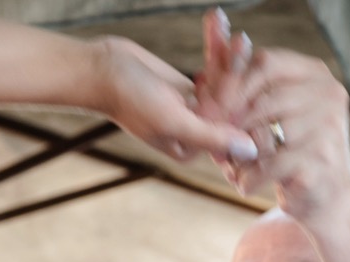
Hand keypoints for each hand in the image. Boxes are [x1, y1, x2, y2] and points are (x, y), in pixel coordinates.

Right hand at [93, 35, 256, 163]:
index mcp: (193, 148)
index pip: (228, 122)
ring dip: (224, 50)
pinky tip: (215, 21)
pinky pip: (211, 65)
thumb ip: (211, 136)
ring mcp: (193, 107)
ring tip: (221, 22)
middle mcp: (196, 132)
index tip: (245, 68)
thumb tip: (250, 153)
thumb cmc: (128, 99)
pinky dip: (214, 44)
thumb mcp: (173, 120)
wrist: (99, 70)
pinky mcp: (188, 85)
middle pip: (229, 97)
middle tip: (241, 41)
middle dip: (233, 67)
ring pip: (223, 78)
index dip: (238, 94)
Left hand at [195, 10, 349, 222]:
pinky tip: (243, 186)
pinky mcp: (321, 160)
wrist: (325, 197)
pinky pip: (268, 165)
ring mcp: (328, 126)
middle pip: (261, 96)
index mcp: (314, 73)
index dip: (230, 83)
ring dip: (237, 152)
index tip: (205, 108)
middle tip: (208, 140)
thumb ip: (240, 76)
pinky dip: (249, 178)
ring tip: (228, 166)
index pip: (264, 62)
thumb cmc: (287, 151)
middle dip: (227, 120)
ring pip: (262, 131)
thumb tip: (212, 22)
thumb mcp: (263, 111)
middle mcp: (328, 93)